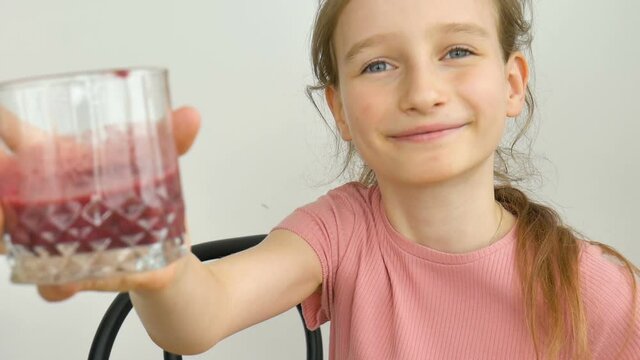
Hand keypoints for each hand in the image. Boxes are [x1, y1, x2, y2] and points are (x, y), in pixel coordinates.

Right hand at [0, 106, 201, 300]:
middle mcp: (46, 198)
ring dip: (8, 232)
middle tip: (4, 194)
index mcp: (60, 161)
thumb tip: (192, 116)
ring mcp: (53, 235)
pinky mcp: (73, 270)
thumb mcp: (157, 166)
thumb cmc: (142, 200)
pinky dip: (53, 284)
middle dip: (0, 188)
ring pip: (12, 235)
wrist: (166, 254)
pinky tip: (61, 284)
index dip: (3, 125)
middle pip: (4, 187)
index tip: (2, 123)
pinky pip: (50, 281)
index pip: (15, 133)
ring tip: (9, 226)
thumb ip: (171, 139)